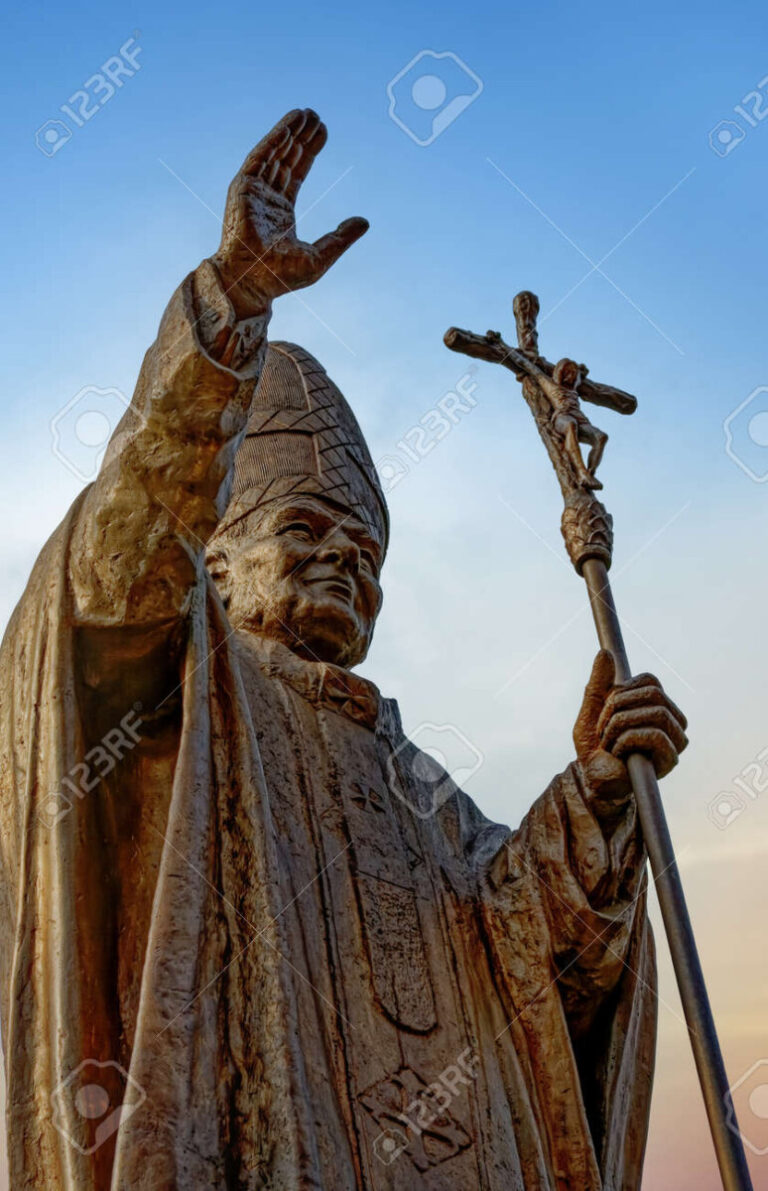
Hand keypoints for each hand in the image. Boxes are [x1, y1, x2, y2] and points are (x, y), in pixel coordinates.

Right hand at [213, 108, 368, 314]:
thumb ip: (341, 238)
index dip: (309, 152)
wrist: (253, 283)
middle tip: (316, 116)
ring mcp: (253, 192)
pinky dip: (273, 140)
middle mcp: (265, 198)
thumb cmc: (281, 278)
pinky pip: (260, 158)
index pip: (296, 173)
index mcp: (280, 213)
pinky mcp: (242, 189)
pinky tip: (288, 127)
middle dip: (301, 137)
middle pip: (286, 158)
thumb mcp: (320, 256)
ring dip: (288, 132)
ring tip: (305, 113)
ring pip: (274, 154)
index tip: (323, 132)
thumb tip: (364, 221)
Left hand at [573, 651, 687, 804]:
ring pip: (655, 712)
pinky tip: (618, 753)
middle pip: (653, 693)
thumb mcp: (591, 710)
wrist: (592, 780)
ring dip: (620, 725)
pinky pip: (653, 735)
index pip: (650, 680)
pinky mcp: (671, 759)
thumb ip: (597, 684)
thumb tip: (605, 653)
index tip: (606, 708)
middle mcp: (673, 720)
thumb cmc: (595, 747)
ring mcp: (675, 740)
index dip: (622, 689)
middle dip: (618, 707)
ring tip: (609, 741)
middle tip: (603, 728)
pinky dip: (627, 740)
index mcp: (657, 705)